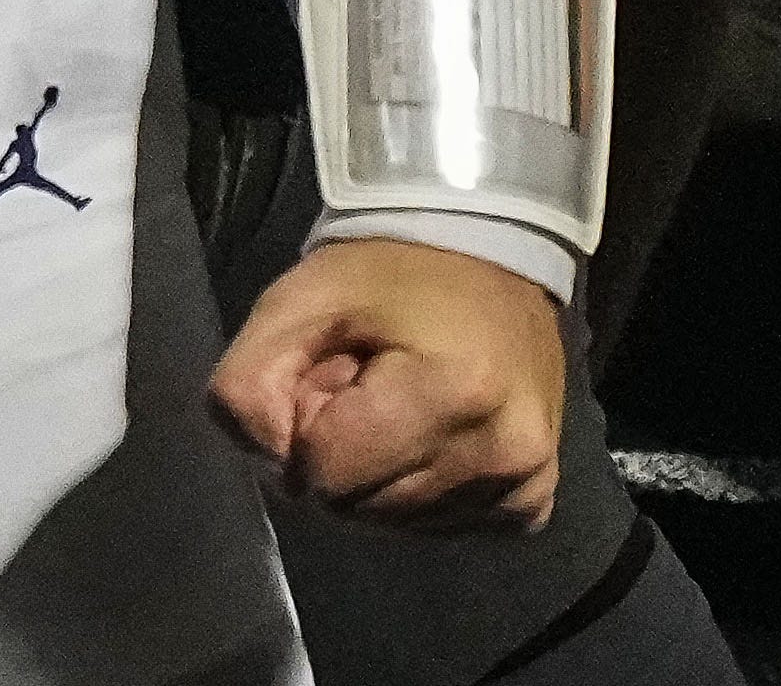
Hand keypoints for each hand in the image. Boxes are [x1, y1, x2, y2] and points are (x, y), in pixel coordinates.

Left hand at [209, 232, 566, 527]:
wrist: (489, 252)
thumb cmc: (390, 275)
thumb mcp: (296, 301)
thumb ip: (248, 386)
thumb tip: (271, 467)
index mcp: (453, 393)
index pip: (325, 473)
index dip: (309, 423)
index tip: (335, 374)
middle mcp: (502, 453)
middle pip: (357, 509)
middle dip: (341, 455)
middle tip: (367, 385)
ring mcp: (523, 486)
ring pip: (392, 525)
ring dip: (376, 474)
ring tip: (399, 403)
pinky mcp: (531, 504)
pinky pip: (436, 527)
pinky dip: (416, 488)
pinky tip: (430, 433)